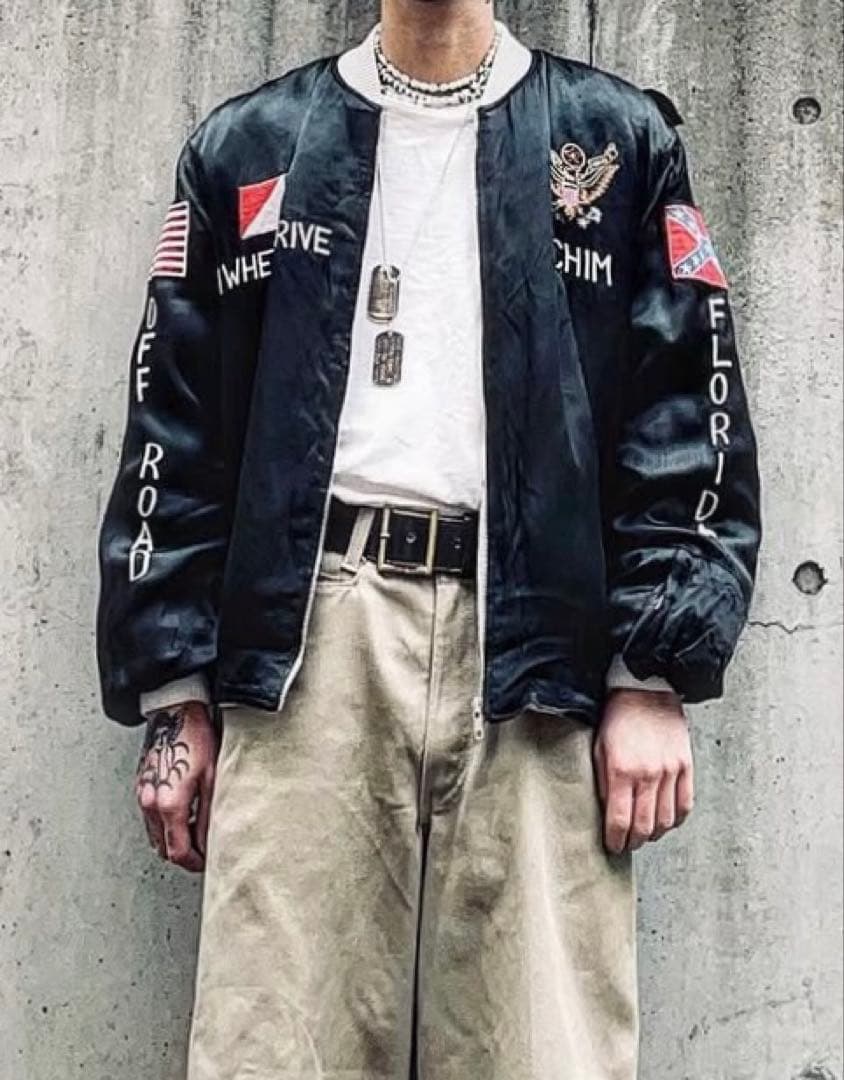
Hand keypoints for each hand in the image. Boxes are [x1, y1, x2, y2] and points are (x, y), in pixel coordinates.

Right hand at [134, 701, 219, 872]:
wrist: (175, 711)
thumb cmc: (196, 739)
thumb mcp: (213, 779)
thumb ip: (209, 816)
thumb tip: (210, 843)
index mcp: (170, 805)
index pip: (178, 852)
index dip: (195, 863)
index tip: (207, 862)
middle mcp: (150, 804)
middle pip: (163, 849)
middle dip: (184, 854)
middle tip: (204, 850)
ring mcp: (142, 795)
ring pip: (154, 835)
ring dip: (173, 839)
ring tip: (195, 830)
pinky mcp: (140, 786)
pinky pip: (149, 818)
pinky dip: (164, 824)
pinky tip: (182, 812)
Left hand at [594, 688, 693, 853]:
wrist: (646, 690)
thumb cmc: (618, 717)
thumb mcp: (599, 748)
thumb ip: (603, 782)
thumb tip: (607, 812)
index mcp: (622, 770)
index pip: (620, 821)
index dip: (616, 840)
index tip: (613, 846)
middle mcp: (648, 775)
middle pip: (644, 826)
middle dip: (634, 841)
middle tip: (627, 844)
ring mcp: (670, 772)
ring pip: (667, 821)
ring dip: (655, 834)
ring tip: (645, 834)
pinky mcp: (685, 766)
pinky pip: (685, 805)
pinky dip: (676, 820)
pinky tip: (666, 821)